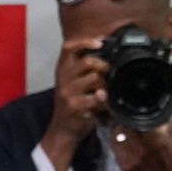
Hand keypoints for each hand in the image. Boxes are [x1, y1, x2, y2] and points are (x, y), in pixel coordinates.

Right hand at [38, 36, 109, 170]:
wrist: (63, 128)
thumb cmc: (72, 103)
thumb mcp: (72, 82)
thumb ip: (84, 67)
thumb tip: (106, 50)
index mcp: (62, 69)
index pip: (69, 48)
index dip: (85, 42)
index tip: (100, 42)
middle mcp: (63, 79)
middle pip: (87, 62)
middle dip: (103, 65)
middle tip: (108, 72)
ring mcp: (67, 92)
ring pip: (94, 78)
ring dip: (105, 84)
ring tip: (104, 91)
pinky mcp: (74, 105)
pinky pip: (96, 96)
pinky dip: (103, 98)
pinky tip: (102, 101)